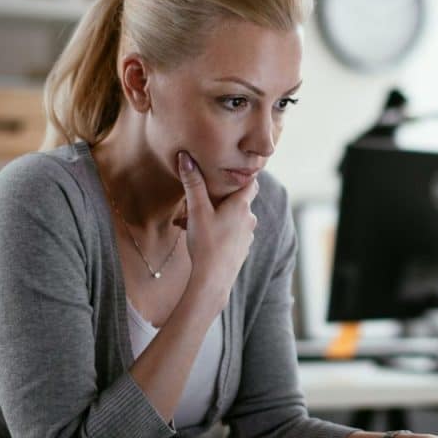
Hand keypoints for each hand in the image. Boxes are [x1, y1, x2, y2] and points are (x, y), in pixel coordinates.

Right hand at [175, 151, 257, 303]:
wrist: (213, 280)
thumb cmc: (206, 244)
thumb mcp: (197, 210)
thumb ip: (193, 183)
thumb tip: (186, 157)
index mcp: (242, 206)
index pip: (250, 183)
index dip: (241, 176)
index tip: (227, 173)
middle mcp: (249, 219)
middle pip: (237, 201)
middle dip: (218, 199)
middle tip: (198, 200)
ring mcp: (247, 237)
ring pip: (231, 219)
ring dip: (214, 217)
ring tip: (189, 222)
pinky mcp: (241, 251)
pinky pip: (229, 235)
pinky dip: (216, 232)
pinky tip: (198, 238)